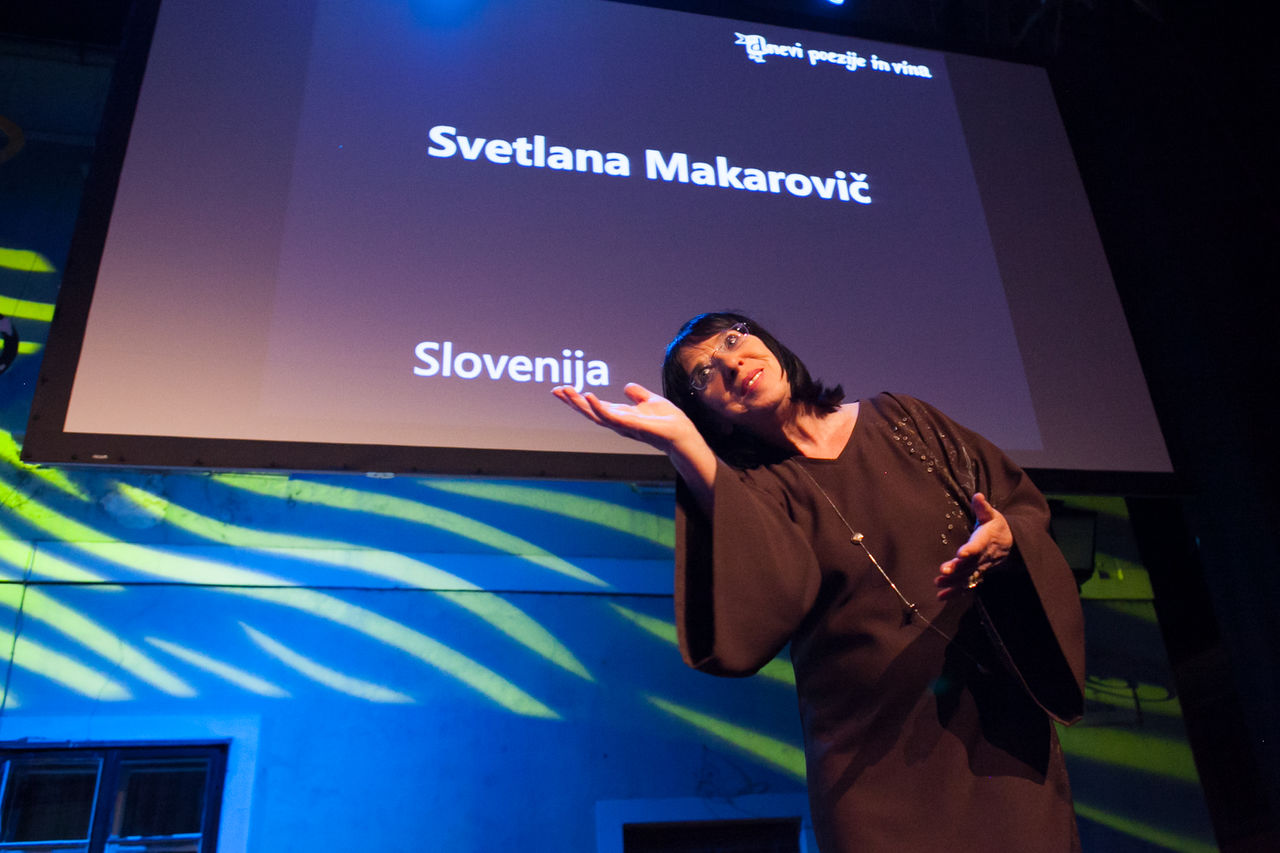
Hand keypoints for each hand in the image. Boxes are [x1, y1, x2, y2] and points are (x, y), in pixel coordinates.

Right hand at [551, 383, 697, 452]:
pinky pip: (609, 416)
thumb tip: (627, 386)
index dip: (579, 399)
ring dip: (578, 403)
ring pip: (594, 414)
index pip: (595, 407)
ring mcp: (622, 425)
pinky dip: (597, 407)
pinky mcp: (630, 425)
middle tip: (556, 390)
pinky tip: (589, 396)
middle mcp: (617, 422)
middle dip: (571, 402)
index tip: (563, 389)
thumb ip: (638, 394)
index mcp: (620, 415)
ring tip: (566, 391)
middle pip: (589, 412)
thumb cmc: (668, 421)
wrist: (682, 434)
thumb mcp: (650, 400)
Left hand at [935, 493, 1012, 599]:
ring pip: (967, 576)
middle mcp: (983, 556)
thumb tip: (977, 496)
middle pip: (970, 564)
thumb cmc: (997, 526)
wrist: (1011, 544)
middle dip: (957, 568)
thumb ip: (983, 507)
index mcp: (986, 539)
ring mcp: (981, 567)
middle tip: (943, 571)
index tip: (961, 553)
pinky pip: (967, 585)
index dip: (970, 550)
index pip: (978, 545)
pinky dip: (954, 592)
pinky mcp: (977, 574)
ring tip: (938, 583)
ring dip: (953, 581)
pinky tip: (940, 596)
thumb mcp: (992, 515)